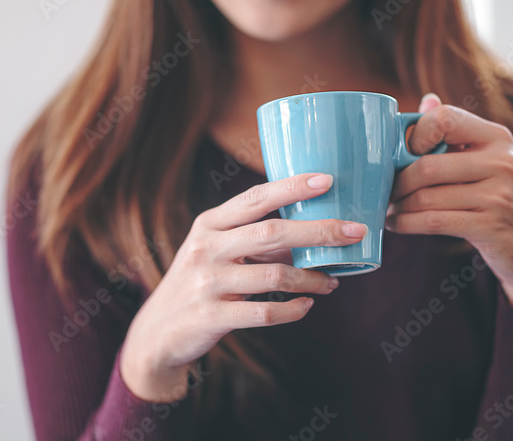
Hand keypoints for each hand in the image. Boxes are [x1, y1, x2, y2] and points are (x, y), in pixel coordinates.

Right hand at [120, 173, 367, 401]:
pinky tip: (306, 306)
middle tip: (354, 232)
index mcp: (208, 225)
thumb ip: (253, 240)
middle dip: (319, 231)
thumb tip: (311, 232)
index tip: (326, 180)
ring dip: (312, 280)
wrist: (158, 332)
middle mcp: (206, 249)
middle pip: (271, 234)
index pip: (254, 198)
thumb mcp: (215, 252)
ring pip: (274, 277)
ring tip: (331, 282)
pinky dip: (293, 310)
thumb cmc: (198, 283)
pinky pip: (265, 313)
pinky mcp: (212, 317)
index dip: (291, 188)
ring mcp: (208, 284)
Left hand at [385, 94, 512, 308]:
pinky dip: (406, 223)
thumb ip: (457, 133)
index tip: (402, 154)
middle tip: (383, 191)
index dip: (414, 134)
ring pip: (425, 196)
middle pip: (426, 165)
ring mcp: (500, 195)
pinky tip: (397, 224)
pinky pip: (433, 221)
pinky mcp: (491, 226)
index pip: (444, 118)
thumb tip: (426, 100)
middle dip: (396, 182)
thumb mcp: (489, 162)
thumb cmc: (501, 201)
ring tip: (388, 209)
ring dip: (397, 206)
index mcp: (498, 138)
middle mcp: (503, 161)